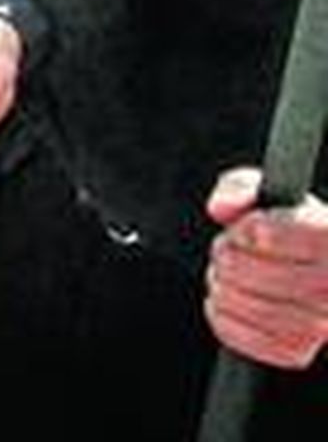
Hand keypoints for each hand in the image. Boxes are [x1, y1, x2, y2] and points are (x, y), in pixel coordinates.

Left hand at [205, 169, 327, 369]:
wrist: (313, 269)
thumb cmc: (285, 226)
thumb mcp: (268, 194)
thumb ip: (239, 188)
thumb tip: (220, 208)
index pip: (276, 235)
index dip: (249, 229)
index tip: (244, 228)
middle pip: (265, 275)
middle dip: (229, 258)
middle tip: (223, 250)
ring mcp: (323, 325)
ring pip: (260, 311)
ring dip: (225, 289)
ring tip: (221, 275)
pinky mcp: (300, 350)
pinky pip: (258, 344)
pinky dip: (225, 321)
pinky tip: (220, 301)